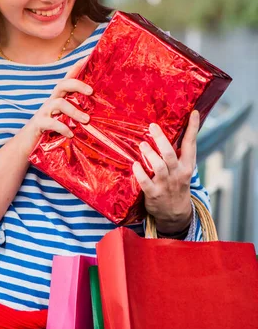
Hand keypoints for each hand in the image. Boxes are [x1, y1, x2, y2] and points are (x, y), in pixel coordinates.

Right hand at [18, 57, 91, 154]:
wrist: (26, 144)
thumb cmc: (49, 131)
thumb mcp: (63, 119)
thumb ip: (75, 114)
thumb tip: (96, 115)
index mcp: (58, 99)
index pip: (68, 79)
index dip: (76, 67)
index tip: (87, 57)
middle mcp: (51, 102)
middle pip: (62, 85)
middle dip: (77, 84)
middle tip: (91, 91)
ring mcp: (44, 112)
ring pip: (59, 103)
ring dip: (74, 111)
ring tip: (87, 120)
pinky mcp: (39, 124)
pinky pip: (51, 123)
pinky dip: (62, 127)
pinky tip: (71, 134)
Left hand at [132, 110, 199, 233]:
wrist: (175, 215)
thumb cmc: (176, 185)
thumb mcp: (183, 170)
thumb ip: (179, 154)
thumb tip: (173, 130)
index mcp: (186, 166)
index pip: (191, 144)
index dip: (193, 128)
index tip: (193, 113)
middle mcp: (177, 174)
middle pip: (170, 154)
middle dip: (161, 140)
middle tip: (152, 127)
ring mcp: (165, 184)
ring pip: (159, 167)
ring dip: (150, 154)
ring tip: (142, 144)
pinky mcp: (153, 194)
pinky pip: (145, 182)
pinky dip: (140, 173)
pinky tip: (134, 165)